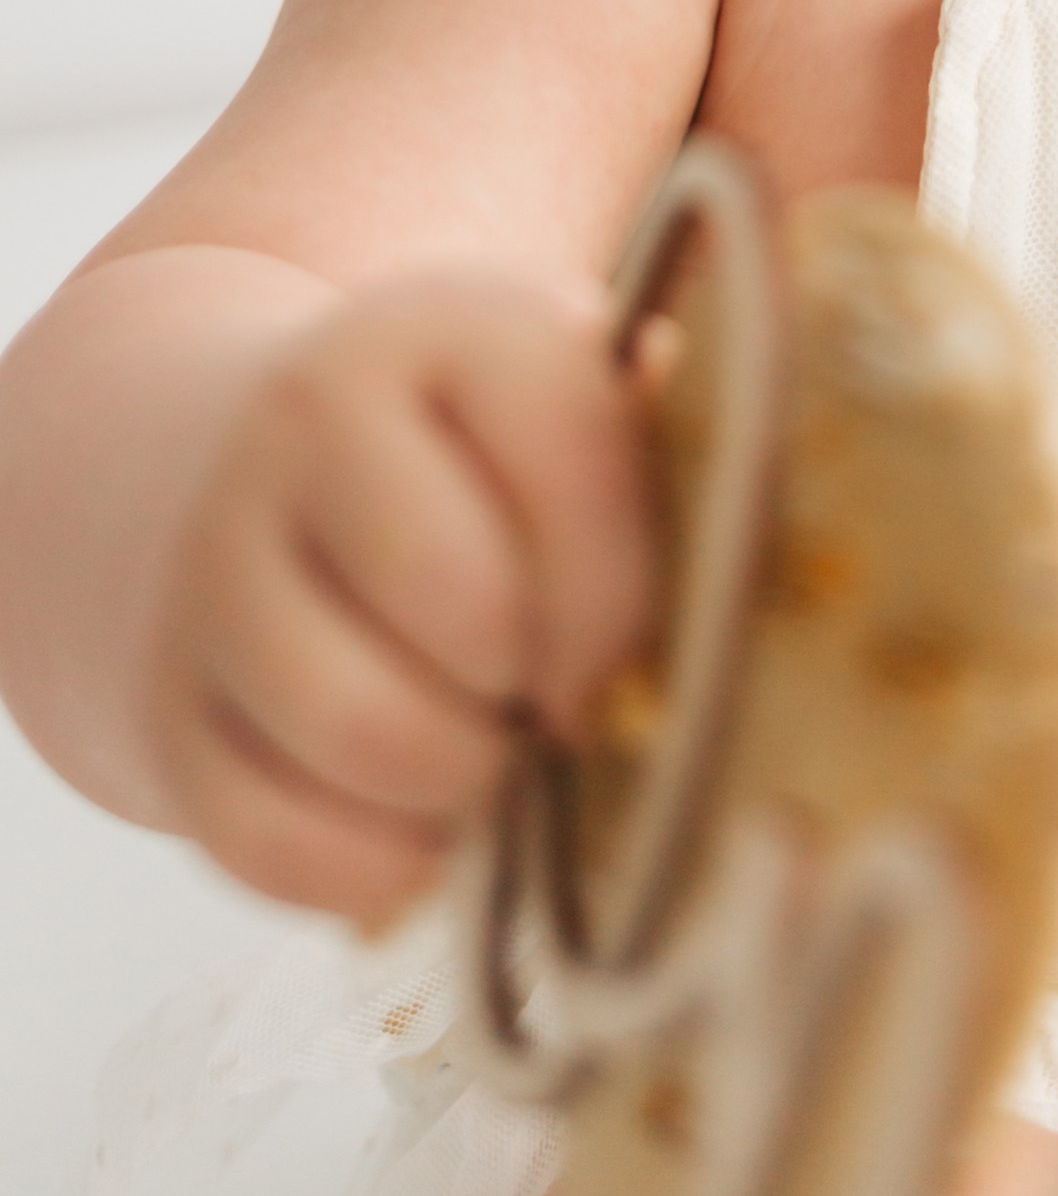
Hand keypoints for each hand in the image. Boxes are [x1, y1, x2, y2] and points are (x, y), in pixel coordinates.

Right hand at [146, 268, 655, 920]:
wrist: (250, 470)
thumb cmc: (474, 454)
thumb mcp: (563, 390)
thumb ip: (661, 424)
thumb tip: (753, 463)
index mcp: (445, 326)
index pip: (568, 448)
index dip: (621, 581)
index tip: (632, 644)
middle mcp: (308, 418)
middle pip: (466, 602)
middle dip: (542, 690)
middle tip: (560, 710)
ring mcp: (217, 561)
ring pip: (360, 729)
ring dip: (460, 788)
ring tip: (494, 765)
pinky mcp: (166, 705)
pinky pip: (271, 839)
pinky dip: (371, 869)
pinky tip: (417, 828)